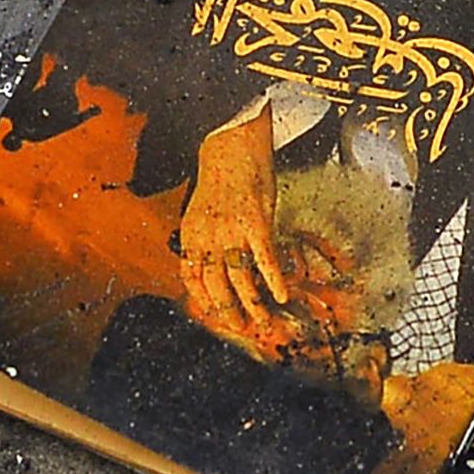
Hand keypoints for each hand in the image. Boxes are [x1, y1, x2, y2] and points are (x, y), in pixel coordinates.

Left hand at [178, 108, 298, 347]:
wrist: (231, 146)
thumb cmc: (221, 182)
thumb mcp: (203, 214)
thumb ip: (205, 241)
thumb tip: (213, 270)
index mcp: (191, 235)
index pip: (191, 278)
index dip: (203, 300)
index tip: (214, 314)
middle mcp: (207, 236)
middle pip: (215, 285)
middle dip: (227, 311)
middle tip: (239, 326)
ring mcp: (232, 231)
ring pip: (240, 279)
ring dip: (252, 304)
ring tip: (262, 321)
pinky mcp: (256, 223)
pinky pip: (265, 260)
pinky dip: (274, 280)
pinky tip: (282, 295)